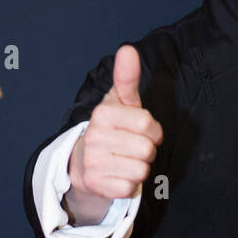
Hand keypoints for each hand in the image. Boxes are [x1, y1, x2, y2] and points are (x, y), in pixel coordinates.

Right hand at [68, 45, 163, 203]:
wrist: (85, 163)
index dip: (152, 131)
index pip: (148, 125)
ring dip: (139, 169)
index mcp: (102, 114)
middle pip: (147, 149)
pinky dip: (130, 185)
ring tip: (125, 161)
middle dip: (146, 151)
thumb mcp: (120, 103)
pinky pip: (130, 187)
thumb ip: (127, 78)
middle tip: (131, 149)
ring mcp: (93, 162)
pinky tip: (119, 176)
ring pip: (141, 170)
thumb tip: (128, 49)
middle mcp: (94, 137)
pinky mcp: (96, 185)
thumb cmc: (112, 129)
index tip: (140, 132)